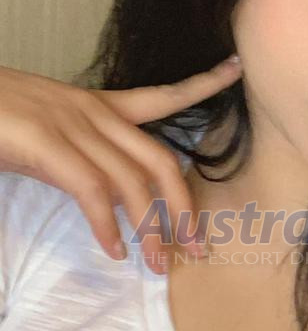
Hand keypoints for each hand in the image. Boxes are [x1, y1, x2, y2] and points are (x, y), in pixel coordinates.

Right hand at [0, 56, 242, 273]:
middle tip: (196, 245)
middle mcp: (94, 113)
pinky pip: (92, 191)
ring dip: (150, 228)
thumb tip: (105, 197)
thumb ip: (80, 158)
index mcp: (97, 105)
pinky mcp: (46, 144)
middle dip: (184, 206)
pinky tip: (113, 250)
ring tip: (157, 263)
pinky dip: (108, 226)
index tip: (237, 67)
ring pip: (133, 181)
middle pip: (161, 160)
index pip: (163, 95)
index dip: (202, 84)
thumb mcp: (47, 132)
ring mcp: (72, 126)